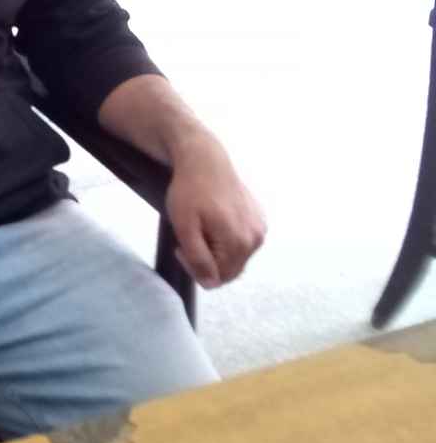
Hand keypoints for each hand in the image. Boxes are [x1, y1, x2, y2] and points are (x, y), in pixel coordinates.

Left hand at [165, 137, 265, 288]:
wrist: (205, 159)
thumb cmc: (190, 191)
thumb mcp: (185, 227)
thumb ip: (198, 258)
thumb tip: (211, 283)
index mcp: (239, 243)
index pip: (217, 278)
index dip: (195, 268)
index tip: (181, 249)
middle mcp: (256, 238)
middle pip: (229, 270)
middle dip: (207, 262)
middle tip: (188, 241)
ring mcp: (260, 228)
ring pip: (236, 258)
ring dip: (217, 252)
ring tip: (201, 230)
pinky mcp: (260, 218)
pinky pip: (243, 242)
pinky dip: (227, 240)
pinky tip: (214, 224)